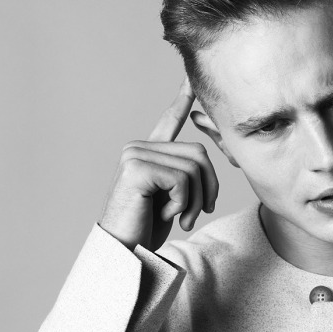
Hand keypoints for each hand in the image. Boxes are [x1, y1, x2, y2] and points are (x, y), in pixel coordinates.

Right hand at [98, 81, 218, 250]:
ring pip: (194, 167)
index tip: (192, 79)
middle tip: (198, 213)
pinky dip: (183, 202)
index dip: (183, 100)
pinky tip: (166, 214)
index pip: (169, 120)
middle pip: (199, 153)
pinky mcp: (136, 168)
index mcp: (148, 153)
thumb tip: (205, 160)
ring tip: (181, 217)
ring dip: (196, 199)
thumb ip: (187, 176)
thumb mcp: (175, 198)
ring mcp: (134, 155)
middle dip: (208, 188)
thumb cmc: (147, 230)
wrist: (124, 252)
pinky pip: (182, 179)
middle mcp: (138, 148)